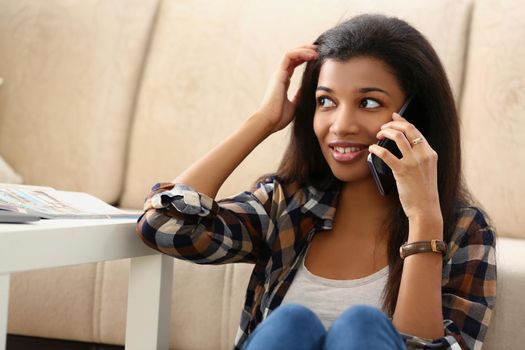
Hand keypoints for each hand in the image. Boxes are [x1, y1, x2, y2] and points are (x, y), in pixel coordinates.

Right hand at [257, 45, 317, 133]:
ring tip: (317, 51)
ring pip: (291, 53)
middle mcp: (279, 75)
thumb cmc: (278, 118)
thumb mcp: (294, 105)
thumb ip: (298, 96)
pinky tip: (311, 55)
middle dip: (306, 50)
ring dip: (304, 49)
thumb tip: (305, 90)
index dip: (305, 58)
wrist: (269, 122)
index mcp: (283, 82)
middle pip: (292, 56)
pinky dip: (300, 52)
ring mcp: (278, 74)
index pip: (293, 64)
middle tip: (319, 50)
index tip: (317, 57)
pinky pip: (289, 56)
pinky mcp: (278, 74)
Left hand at [368, 113, 442, 229]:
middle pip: (408, 129)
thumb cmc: (423, 192)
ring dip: (385, 132)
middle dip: (393, 123)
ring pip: (398, 136)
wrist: (425, 208)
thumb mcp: (426, 170)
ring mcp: (414, 162)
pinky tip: (372, 149)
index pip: (416, 130)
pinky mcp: (402, 170)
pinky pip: (386, 153)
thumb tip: (402, 147)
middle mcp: (424, 154)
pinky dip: (377, 148)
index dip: (403, 121)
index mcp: (430, 153)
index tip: (394, 116)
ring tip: (377, 135)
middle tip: (382, 127)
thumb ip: (418, 158)